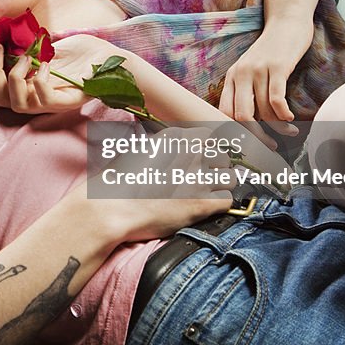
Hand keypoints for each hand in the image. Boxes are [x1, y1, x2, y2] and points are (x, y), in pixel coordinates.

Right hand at [0, 34, 125, 113]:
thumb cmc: (85, 53)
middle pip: (0, 101)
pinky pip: (43, 100)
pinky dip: (40, 80)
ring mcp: (52, 103)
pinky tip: (47, 64)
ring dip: (15, 77)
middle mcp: (37, 100)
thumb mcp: (51, 47)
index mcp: (30, 89)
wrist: (113, 58)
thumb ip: (30, 48)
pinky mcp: (68, 102)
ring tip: (25, 59)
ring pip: (17, 105)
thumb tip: (9, 40)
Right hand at [85, 126, 236, 240]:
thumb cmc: (118, 180)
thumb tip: (169, 148)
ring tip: (209, 190)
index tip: (199, 158)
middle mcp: (191, 154)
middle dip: (216, 166)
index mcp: (175, 137)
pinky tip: (208, 205)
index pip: (208, 137)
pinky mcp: (202, 203)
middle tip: (204, 177)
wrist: (113, 207)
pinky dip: (220, 203)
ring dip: (222, 183)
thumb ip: (161, 145)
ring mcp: (199, 179)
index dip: (205, 148)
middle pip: (223, 156)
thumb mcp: (137, 149)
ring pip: (231, 177)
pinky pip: (228, 199)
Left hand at [219, 20, 311, 134]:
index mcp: (231, 77)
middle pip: (241, 116)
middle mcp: (240, 74)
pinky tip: (291, 119)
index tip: (247, 145)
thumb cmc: (271, 52)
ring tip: (289, 131)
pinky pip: (276, 99)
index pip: (224, 112)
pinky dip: (283, 114)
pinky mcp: (277, 67)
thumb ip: (246, 92)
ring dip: (278, 126)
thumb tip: (247, 124)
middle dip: (256, 136)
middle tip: (269, 146)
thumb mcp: (251, 70)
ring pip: (263, 110)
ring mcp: (258, 70)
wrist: (287, 23)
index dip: (234, 131)